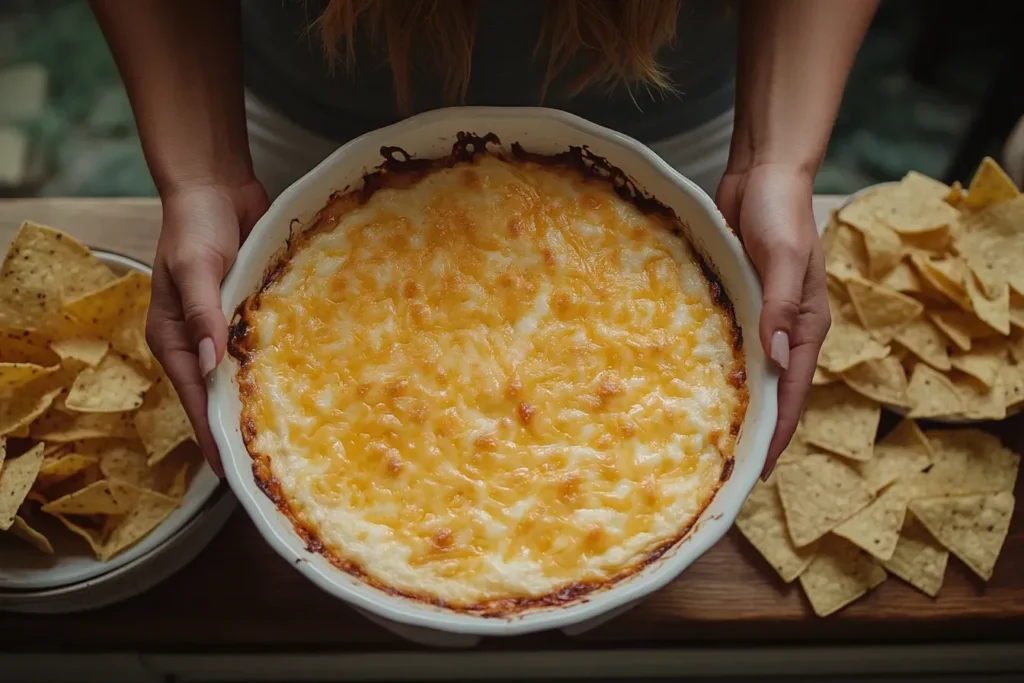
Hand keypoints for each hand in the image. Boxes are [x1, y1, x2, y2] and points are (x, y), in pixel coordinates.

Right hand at [147, 179, 268, 475]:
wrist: (216, 186)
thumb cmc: (194, 225)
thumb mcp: (194, 268)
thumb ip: (202, 314)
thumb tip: (211, 362)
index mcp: (172, 338)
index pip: (195, 398)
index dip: (211, 435)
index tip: (231, 470)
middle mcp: (197, 341)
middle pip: (217, 396)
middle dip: (237, 429)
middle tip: (267, 467)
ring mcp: (224, 329)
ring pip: (241, 376)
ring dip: (258, 403)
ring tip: (287, 440)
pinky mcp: (248, 314)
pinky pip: (262, 349)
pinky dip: (274, 369)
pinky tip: (301, 389)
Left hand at [716, 163, 830, 475]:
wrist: (763, 173)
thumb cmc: (780, 212)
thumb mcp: (783, 259)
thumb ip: (779, 307)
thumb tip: (778, 361)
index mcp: (807, 324)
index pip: (793, 392)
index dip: (777, 431)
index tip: (757, 469)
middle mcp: (786, 327)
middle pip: (773, 389)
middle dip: (755, 427)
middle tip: (725, 464)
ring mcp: (761, 315)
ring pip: (748, 369)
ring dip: (734, 400)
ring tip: (704, 436)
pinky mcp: (738, 300)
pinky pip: (728, 342)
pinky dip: (716, 366)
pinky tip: (689, 383)